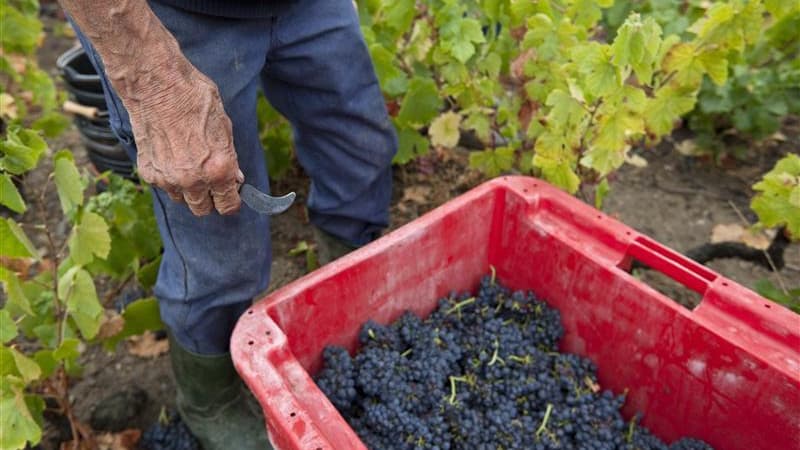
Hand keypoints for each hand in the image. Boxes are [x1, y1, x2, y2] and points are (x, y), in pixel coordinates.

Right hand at [128, 68, 243, 215]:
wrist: (157, 85)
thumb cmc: (195, 99)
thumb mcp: (224, 127)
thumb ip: (229, 157)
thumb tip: (235, 177)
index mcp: (219, 170)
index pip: (228, 205)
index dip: (231, 201)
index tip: (231, 196)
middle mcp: (193, 181)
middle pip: (203, 209)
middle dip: (210, 199)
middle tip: (211, 183)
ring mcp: (168, 179)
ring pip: (181, 199)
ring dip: (188, 190)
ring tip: (189, 166)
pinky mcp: (148, 172)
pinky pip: (163, 186)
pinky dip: (168, 178)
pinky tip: (171, 157)